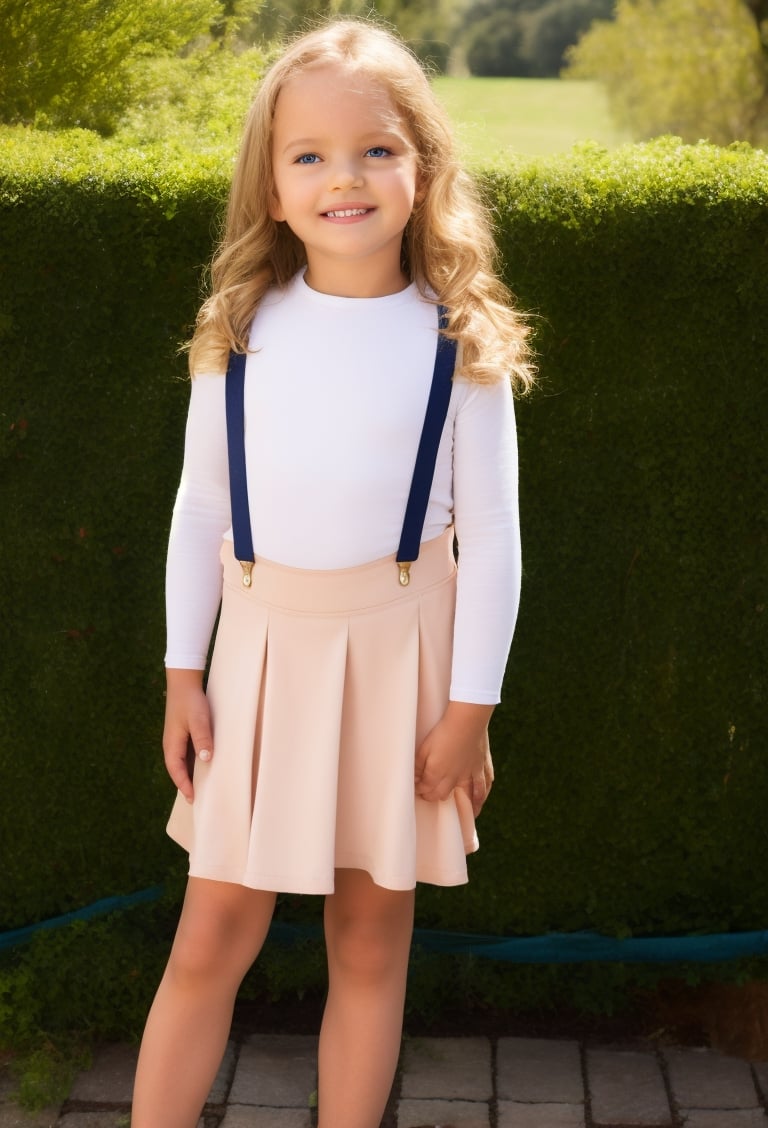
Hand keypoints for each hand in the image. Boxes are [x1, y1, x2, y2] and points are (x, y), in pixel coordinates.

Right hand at [163, 668, 212, 802]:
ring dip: (190, 774)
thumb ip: (202, 738)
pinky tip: (205, 766)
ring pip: (183, 762)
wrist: (184, 682)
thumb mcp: (198, 719)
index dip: (184, 785)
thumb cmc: (191, 701)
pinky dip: (194, 763)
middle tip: (198, 799)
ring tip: (203, 787)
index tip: (193, 798)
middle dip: (186, 784)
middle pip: (178, 770)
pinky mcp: (183, 734)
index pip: (176, 771)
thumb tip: (206, 760)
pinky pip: (187, 754)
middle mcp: (172, 745)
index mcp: (171, 744)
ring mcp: (177, 739)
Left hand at [415, 702, 494, 816]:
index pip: (426, 790)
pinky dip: (480, 799)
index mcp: (437, 774)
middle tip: (429, 794)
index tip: (416, 789)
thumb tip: (414, 780)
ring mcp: (470, 775)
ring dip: (460, 807)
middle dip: (434, 796)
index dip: (420, 790)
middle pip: (442, 795)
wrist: (468, 720)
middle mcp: (454, 779)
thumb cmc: (443, 731)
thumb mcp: (424, 748)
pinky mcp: (482, 768)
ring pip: (464, 797)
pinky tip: (478, 806)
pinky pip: (483, 788)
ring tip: (458, 816)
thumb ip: (418, 766)